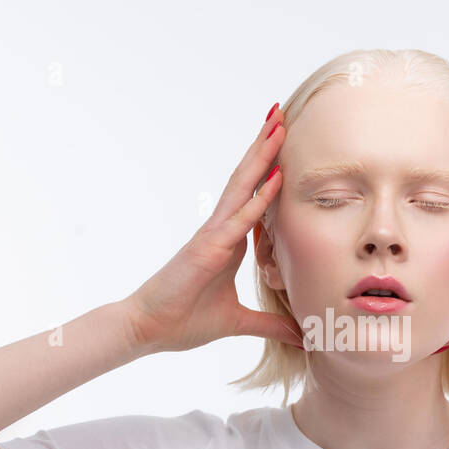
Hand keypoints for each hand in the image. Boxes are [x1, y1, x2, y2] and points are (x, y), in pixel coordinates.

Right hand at [122, 110, 304, 353]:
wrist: (148, 330)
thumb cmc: (184, 321)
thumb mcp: (239, 323)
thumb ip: (269, 325)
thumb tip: (300, 333)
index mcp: (230, 242)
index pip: (255, 198)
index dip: (271, 171)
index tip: (287, 144)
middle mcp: (222, 230)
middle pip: (248, 180)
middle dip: (266, 147)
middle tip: (284, 114)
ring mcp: (213, 235)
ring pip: (243, 187)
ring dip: (263, 156)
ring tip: (278, 124)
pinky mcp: (207, 248)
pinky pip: (239, 220)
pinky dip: (259, 198)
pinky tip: (276, 177)